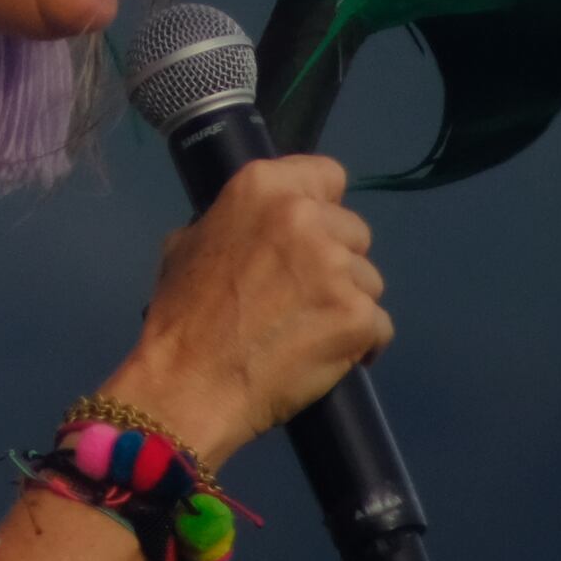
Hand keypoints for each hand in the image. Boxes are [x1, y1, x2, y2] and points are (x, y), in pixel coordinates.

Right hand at [104, 150, 390, 459]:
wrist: (188, 385)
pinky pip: (379, 325)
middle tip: (303, 296)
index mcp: (263, 188)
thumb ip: (235, 222)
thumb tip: (256, 227)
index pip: (328, 175)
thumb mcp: (188, 243)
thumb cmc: (181, 317)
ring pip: (369, 279)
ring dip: (348, 303)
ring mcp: (335, 266)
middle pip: (354, 230)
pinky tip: (330, 356)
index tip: (309, 238)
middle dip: (336, 261)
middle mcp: (305, 217)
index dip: (322, 208)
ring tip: (311, 332)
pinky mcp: (357, 315)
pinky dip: (361, 343)